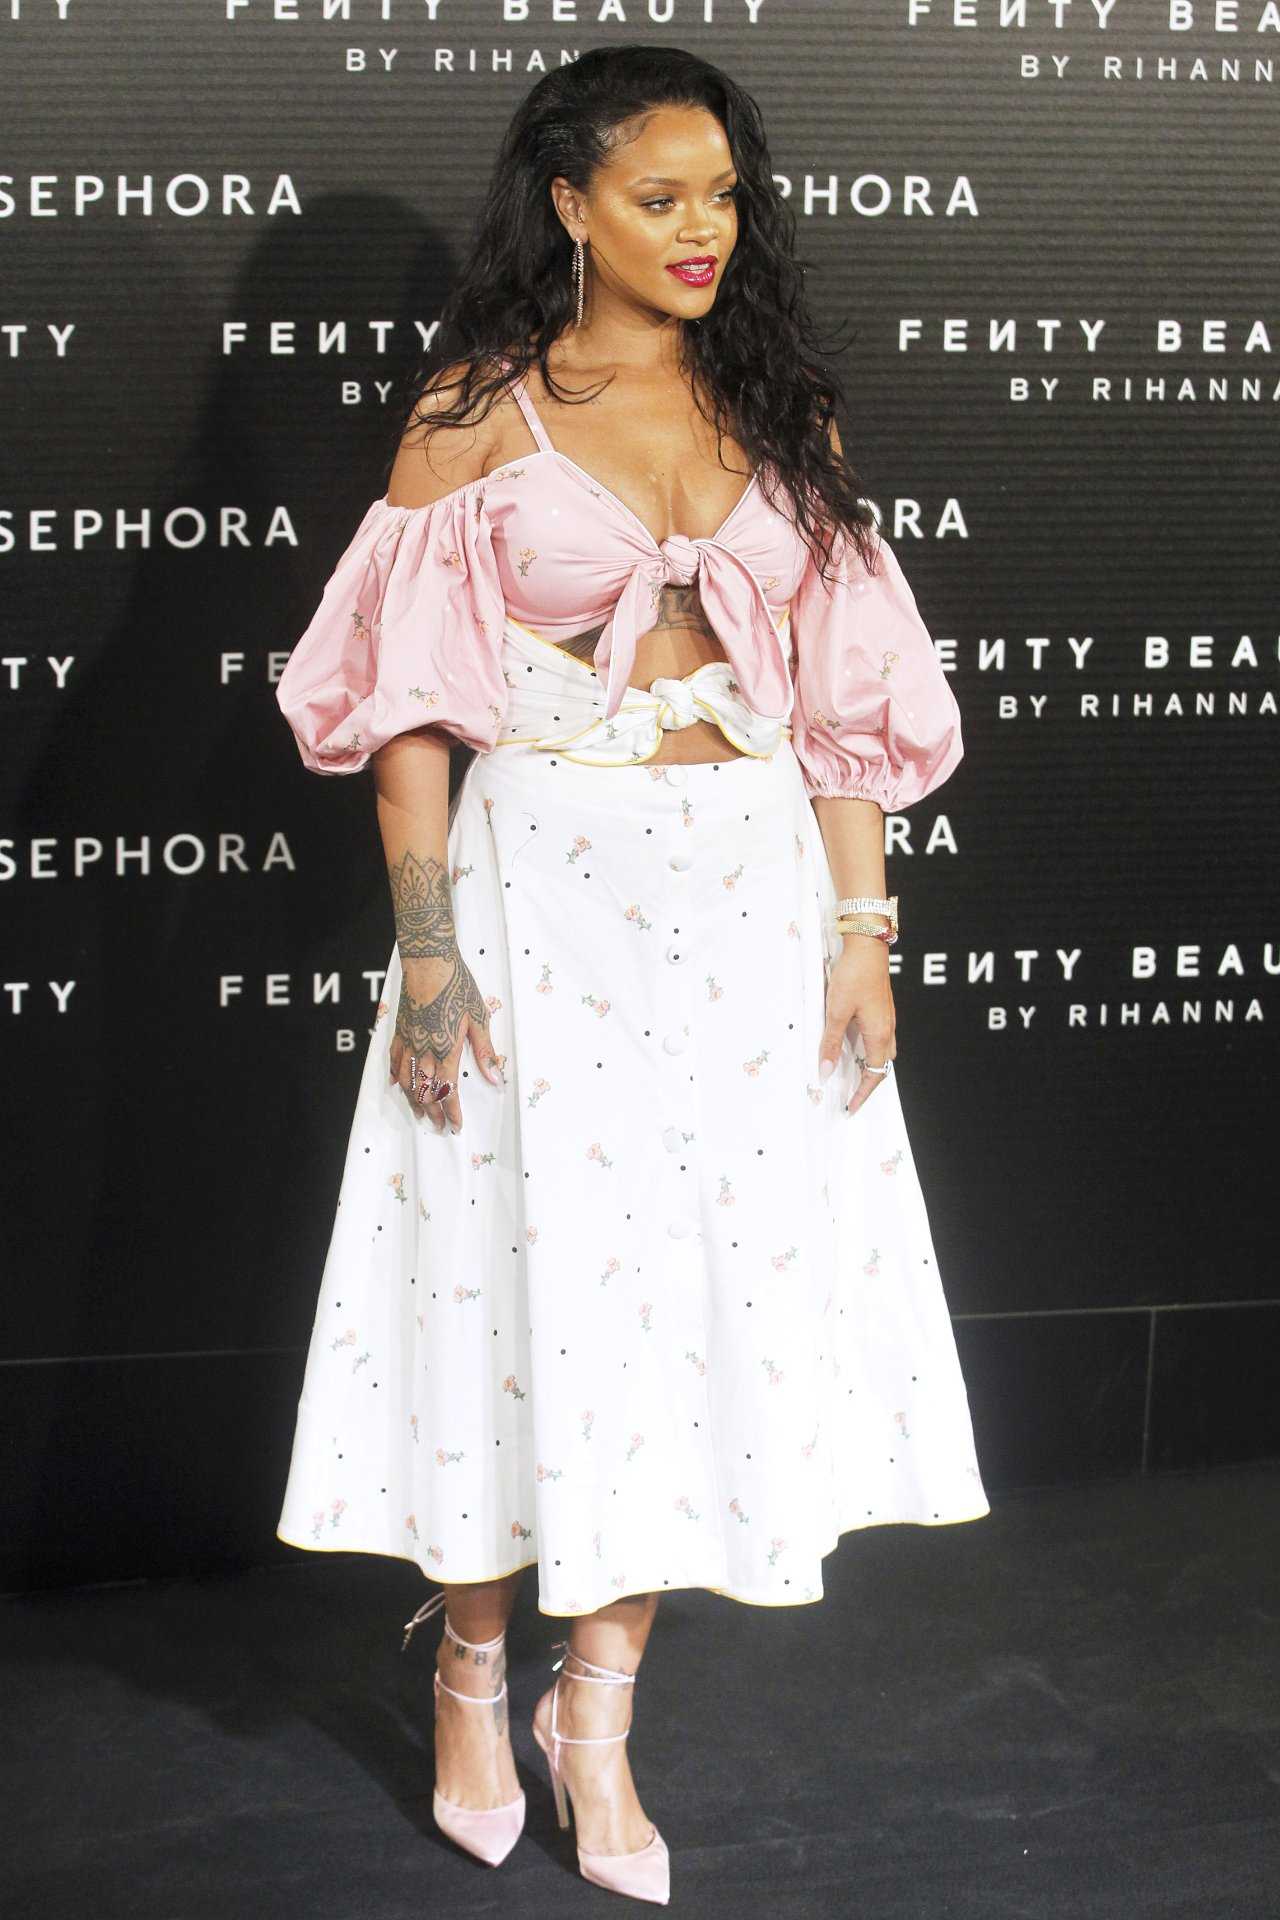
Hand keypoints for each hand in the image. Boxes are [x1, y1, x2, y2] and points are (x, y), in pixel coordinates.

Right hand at [389, 948, 501, 1132]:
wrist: (429, 963)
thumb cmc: (457, 987)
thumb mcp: (479, 1018)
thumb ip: (484, 1051)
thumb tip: (496, 1078)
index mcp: (445, 1050)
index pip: (447, 1090)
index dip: (451, 1111)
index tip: (455, 1125)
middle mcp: (424, 1050)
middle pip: (425, 1090)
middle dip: (432, 1111)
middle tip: (438, 1126)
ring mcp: (409, 1041)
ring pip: (407, 1079)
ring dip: (413, 1100)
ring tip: (419, 1113)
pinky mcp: (400, 1029)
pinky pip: (394, 1058)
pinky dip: (395, 1075)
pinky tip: (396, 1084)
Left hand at [819, 938, 895, 1114]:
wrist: (867, 946)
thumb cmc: (855, 975)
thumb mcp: (836, 1012)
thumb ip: (831, 1043)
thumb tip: (826, 1070)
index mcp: (879, 1034)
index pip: (874, 1074)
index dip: (862, 1094)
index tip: (851, 1107)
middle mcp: (887, 1028)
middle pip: (881, 1065)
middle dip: (867, 1082)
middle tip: (850, 1094)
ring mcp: (886, 1017)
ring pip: (880, 1050)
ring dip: (867, 1064)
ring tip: (849, 1073)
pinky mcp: (881, 1008)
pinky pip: (877, 1036)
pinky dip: (866, 1048)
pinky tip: (851, 1044)